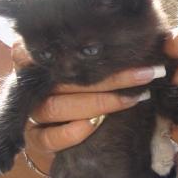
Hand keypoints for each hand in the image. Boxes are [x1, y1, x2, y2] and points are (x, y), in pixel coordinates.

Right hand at [11, 41, 161, 171]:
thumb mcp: (90, 60)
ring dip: (98, 104)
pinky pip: (45, 137)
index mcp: (37, 55)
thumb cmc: (89, 79)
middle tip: (146, 74)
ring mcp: (31, 110)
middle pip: (64, 78)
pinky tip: (93, 126)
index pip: (57, 49)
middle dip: (110, 78)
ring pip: (54, 107)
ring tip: (133, 99)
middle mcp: (30, 81)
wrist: (72, 119)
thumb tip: (141, 39)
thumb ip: (98, 51)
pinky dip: (68, 133)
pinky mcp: (34, 136)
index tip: (126, 49)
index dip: (87, 51)